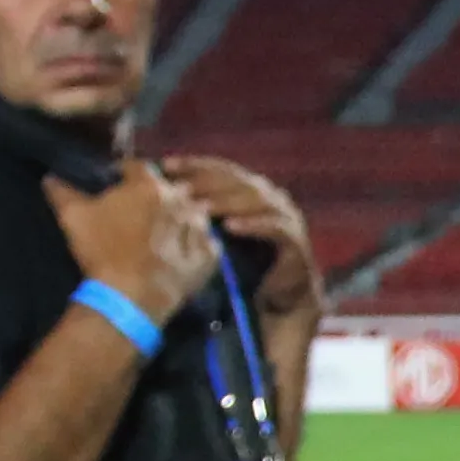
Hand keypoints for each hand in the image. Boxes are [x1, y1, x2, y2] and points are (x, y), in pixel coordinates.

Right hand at [45, 161, 217, 323]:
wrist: (132, 296)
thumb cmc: (102, 250)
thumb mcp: (73, 217)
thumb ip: (62, 192)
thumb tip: (49, 176)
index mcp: (149, 185)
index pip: (137, 167)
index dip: (124, 174)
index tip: (115, 183)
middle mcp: (180, 199)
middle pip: (169, 190)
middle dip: (156, 196)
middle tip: (140, 212)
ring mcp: (199, 228)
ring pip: (192, 215)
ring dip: (179, 219)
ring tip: (163, 234)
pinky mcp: (209, 256)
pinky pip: (205, 245)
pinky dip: (195, 247)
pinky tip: (181, 255)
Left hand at [163, 156, 322, 320]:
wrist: (282, 295)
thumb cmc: (247, 263)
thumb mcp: (221, 235)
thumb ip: (204, 214)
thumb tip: (164, 197)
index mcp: (252, 189)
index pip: (221, 169)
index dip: (194, 165)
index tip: (166, 165)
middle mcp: (271, 196)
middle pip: (237, 179)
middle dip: (206, 181)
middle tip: (180, 187)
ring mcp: (285, 215)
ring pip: (254, 199)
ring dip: (225, 202)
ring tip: (200, 208)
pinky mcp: (295, 238)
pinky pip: (273, 226)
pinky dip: (252, 225)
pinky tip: (230, 227)